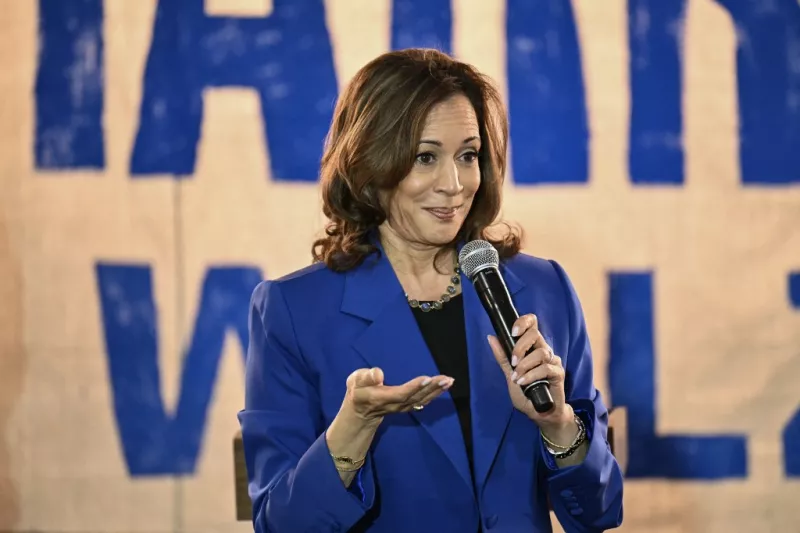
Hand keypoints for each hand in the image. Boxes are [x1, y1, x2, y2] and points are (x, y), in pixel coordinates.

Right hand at [343, 367, 453, 424]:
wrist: (361, 412)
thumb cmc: (358, 391)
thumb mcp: (355, 382)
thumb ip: (365, 377)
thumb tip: (378, 374)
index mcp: (381, 398)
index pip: (399, 394)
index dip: (413, 387)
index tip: (426, 378)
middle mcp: (395, 405)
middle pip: (415, 397)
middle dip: (431, 388)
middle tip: (445, 379)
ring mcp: (403, 407)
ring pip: (422, 400)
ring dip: (437, 391)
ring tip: (449, 381)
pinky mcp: (408, 406)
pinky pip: (424, 400)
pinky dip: (435, 394)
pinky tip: (444, 386)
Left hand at [487, 314, 574, 438]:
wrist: (540, 413)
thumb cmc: (526, 393)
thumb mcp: (509, 374)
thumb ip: (502, 356)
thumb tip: (491, 337)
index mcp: (532, 347)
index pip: (532, 324)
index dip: (524, 322)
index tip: (513, 332)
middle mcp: (544, 350)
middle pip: (535, 334)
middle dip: (520, 346)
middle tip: (513, 362)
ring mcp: (553, 361)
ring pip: (541, 352)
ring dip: (525, 365)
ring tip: (516, 378)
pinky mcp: (559, 373)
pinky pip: (546, 368)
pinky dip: (532, 375)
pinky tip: (523, 382)